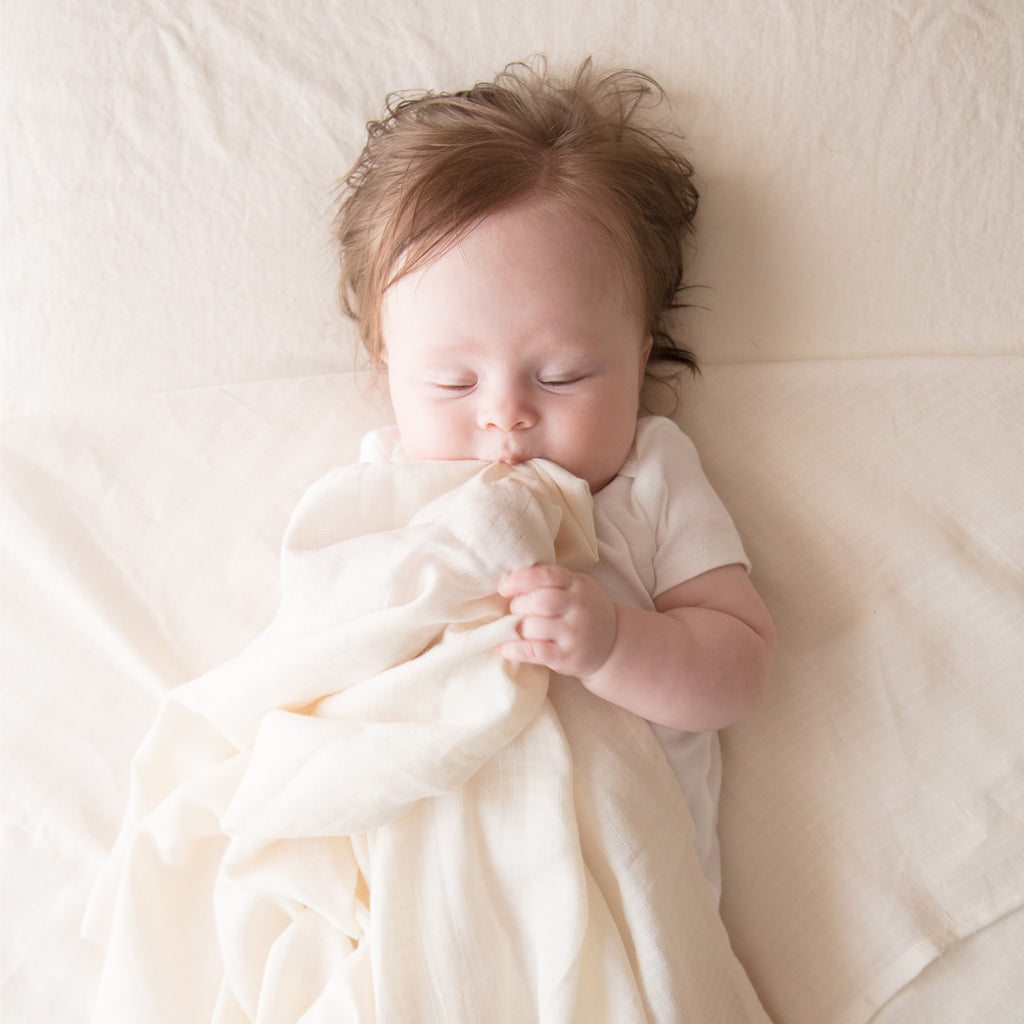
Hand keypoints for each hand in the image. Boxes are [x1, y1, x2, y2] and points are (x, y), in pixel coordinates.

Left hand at [496, 564, 616, 678]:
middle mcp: (578, 607)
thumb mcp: (576, 588)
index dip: (521, 579)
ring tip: (517, 627)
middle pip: (540, 601)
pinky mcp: (567, 657)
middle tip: (515, 609)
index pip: (547, 575)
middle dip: (518, 605)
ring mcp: (574, 633)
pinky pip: (535, 652)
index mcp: (578, 585)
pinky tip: (502, 648)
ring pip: (534, 626)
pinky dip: (515, 649)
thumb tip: (510, 579)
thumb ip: (550, 581)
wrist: (612, 644)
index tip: (503, 587)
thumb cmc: (583, 611)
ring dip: (517, 627)